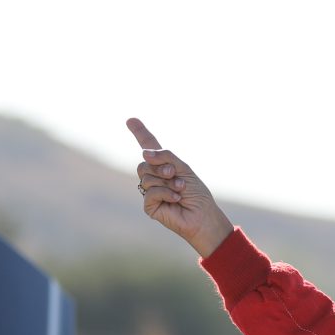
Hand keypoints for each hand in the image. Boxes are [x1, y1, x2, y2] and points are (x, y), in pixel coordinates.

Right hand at [128, 117, 233, 257]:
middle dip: (161, 167)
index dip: (140, 133)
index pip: (149, 147)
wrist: (203, 215)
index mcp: (164, 166)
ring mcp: (150, 191)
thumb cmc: (197, 194)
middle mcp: (155, 178)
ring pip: (146, 177)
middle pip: (144, 163)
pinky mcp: (149, 206)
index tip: (131, 119)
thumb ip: (166, 157)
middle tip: (174, 174)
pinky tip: (176, 199)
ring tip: (180, 190)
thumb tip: (145, 153)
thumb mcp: (184, 168)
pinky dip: (165, 193)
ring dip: (167, 182)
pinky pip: (150, 191)